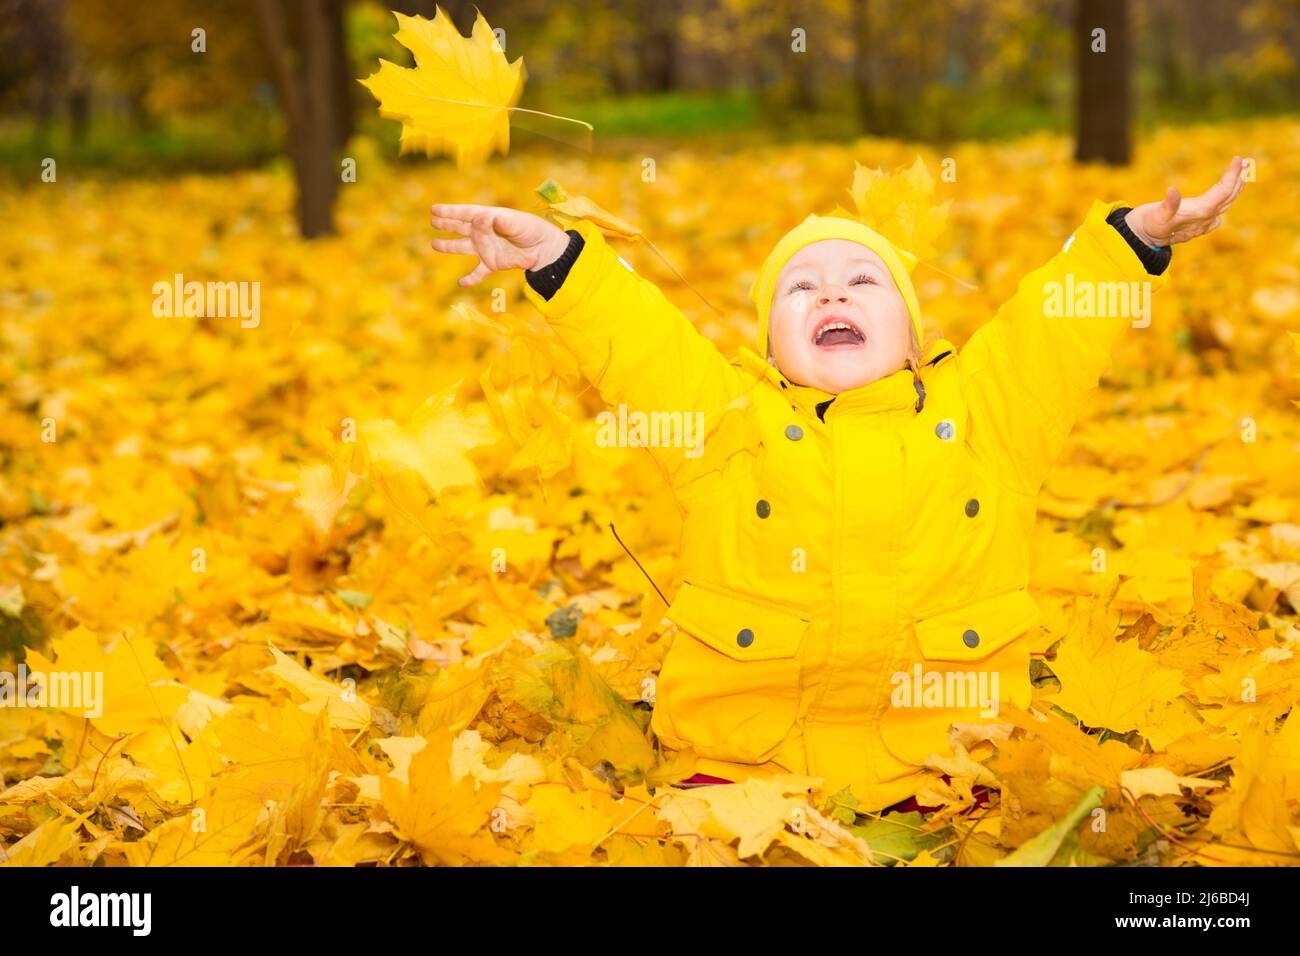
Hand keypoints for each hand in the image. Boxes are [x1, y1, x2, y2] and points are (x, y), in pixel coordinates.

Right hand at [430, 204, 571, 286]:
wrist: (543, 249)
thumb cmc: (531, 230)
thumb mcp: (518, 224)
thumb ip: (503, 223)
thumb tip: (490, 220)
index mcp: (487, 218)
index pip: (464, 214)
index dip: (449, 212)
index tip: (434, 210)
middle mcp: (483, 232)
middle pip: (460, 227)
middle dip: (447, 224)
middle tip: (433, 220)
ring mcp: (485, 248)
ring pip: (462, 247)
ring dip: (449, 246)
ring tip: (434, 244)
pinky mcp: (491, 263)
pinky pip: (477, 272)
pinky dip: (470, 279)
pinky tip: (461, 283)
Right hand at [1124, 156, 1247, 246]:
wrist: (1141, 240)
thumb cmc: (1148, 225)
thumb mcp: (1155, 214)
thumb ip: (1167, 205)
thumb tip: (1172, 191)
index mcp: (1199, 213)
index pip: (1223, 191)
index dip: (1232, 175)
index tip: (1238, 159)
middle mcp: (1205, 219)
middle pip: (1229, 197)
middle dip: (1239, 179)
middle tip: (1246, 163)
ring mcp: (1203, 223)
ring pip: (1226, 204)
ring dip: (1235, 189)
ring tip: (1243, 175)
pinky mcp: (1198, 225)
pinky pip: (1218, 211)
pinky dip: (1226, 200)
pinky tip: (1226, 196)